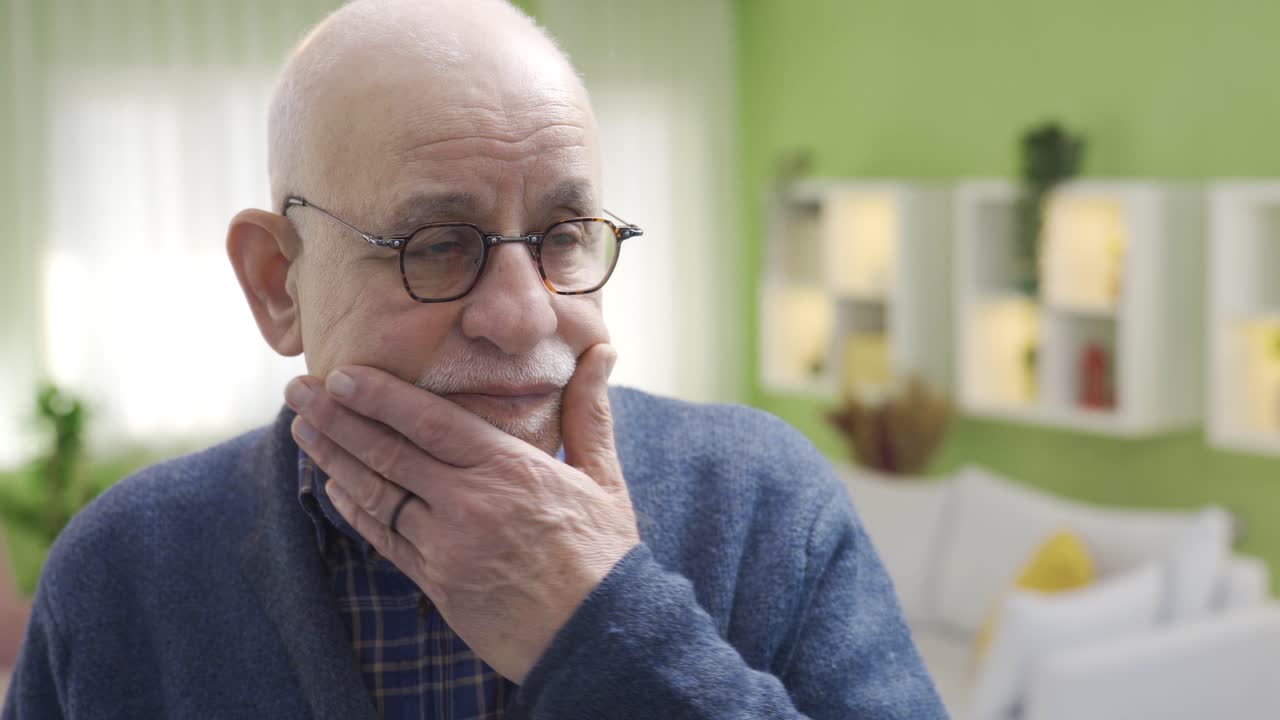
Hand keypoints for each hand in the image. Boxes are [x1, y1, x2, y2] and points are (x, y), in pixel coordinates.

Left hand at [283, 343, 639, 683]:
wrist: (596, 637)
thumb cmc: (605, 555)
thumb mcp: (603, 478)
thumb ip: (588, 412)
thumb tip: (602, 352)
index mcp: (509, 469)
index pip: (431, 421)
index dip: (380, 396)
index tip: (341, 373)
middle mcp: (469, 503)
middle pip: (389, 452)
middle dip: (337, 417)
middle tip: (298, 390)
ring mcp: (446, 546)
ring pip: (376, 494)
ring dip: (332, 459)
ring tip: (302, 429)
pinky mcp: (436, 583)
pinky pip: (383, 539)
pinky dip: (353, 510)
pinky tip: (331, 487)